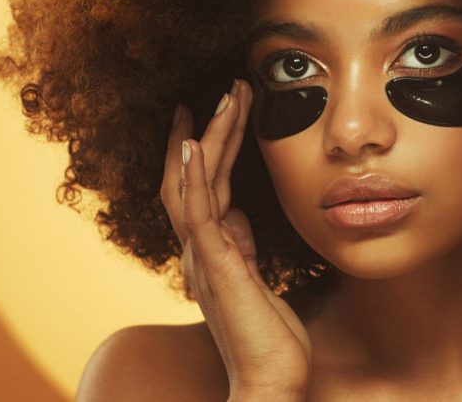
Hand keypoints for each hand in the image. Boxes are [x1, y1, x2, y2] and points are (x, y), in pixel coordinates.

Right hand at [161, 79, 310, 400]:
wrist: (270, 382)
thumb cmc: (268, 338)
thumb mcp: (257, 280)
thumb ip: (241, 246)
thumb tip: (237, 214)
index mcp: (210, 251)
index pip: (202, 187)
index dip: (207, 147)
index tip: (216, 111)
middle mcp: (198, 249)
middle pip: (193, 176)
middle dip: (210, 130)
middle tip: (228, 89)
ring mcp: (202, 257)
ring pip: (194, 184)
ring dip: (207, 138)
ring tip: (222, 98)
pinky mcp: (215, 266)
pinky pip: (196, 212)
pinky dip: (191, 175)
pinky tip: (192, 142)